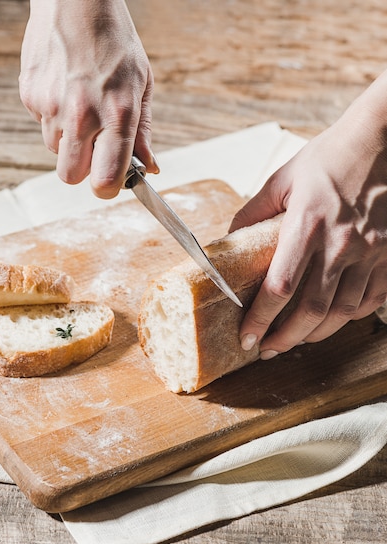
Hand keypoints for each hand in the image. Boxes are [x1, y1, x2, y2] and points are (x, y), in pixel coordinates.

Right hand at [19, 0, 157, 198]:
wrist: (76, 0)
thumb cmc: (115, 41)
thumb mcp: (142, 85)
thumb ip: (143, 133)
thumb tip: (149, 168)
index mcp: (117, 114)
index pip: (106, 179)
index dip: (108, 188)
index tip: (112, 182)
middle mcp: (82, 115)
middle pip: (72, 177)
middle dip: (84, 170)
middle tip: (94, 149)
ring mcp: (51, 106)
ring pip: (55, 152)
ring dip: (68, 141)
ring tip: (81, 107)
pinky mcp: (31, 95)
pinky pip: (42, 125)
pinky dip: (53, 118)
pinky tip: (65, 91)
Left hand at [230, 73, 386, 358]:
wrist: (386, 137)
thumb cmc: (333, 155)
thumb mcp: (284, 178)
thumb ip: (254, 212)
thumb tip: (230, 239)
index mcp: (307, 224)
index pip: (279, 287)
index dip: (260, 319)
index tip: (246, 336)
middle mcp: (341, 244)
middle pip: (311, 311)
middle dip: (285, 338)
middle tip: (268, 349)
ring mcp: (371, 252)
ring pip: (342, 312)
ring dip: (316, 334)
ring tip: (296, 339)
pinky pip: (370, 300)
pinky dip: (349, 317)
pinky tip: (333, 319)